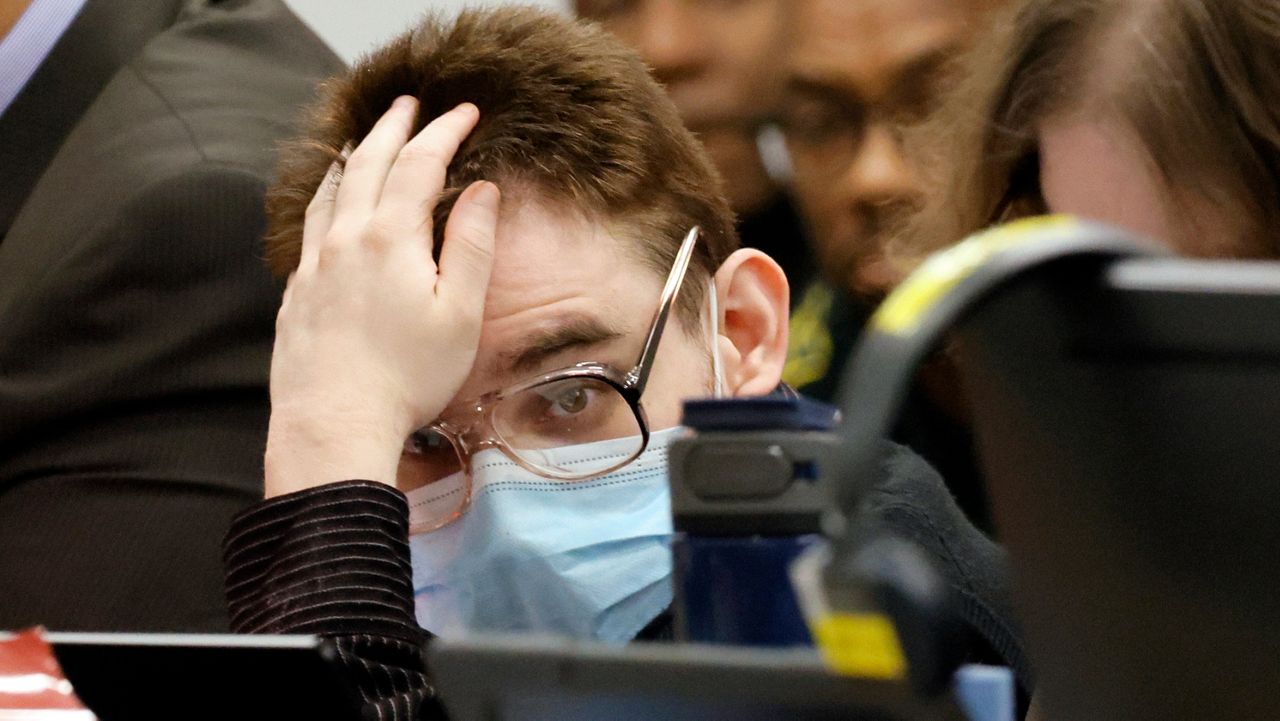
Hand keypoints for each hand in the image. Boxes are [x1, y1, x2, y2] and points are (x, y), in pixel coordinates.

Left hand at [264, 97, 499, 496]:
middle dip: (394, 128)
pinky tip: (330, 206)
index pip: (420, 164)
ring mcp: (314, 265)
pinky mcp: (296, 293)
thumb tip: (482, 192)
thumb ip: (472, 246)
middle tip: (411, 103)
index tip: (466, 112)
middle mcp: (346, 239)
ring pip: (330, 190)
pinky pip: (310, 225)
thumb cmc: (408, 377)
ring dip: (354, 157)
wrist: (333, 422)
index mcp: (391, 238)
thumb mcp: (460, 314)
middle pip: (369, 164)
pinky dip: (326, 197)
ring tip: (364, 139)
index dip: (445, 132)